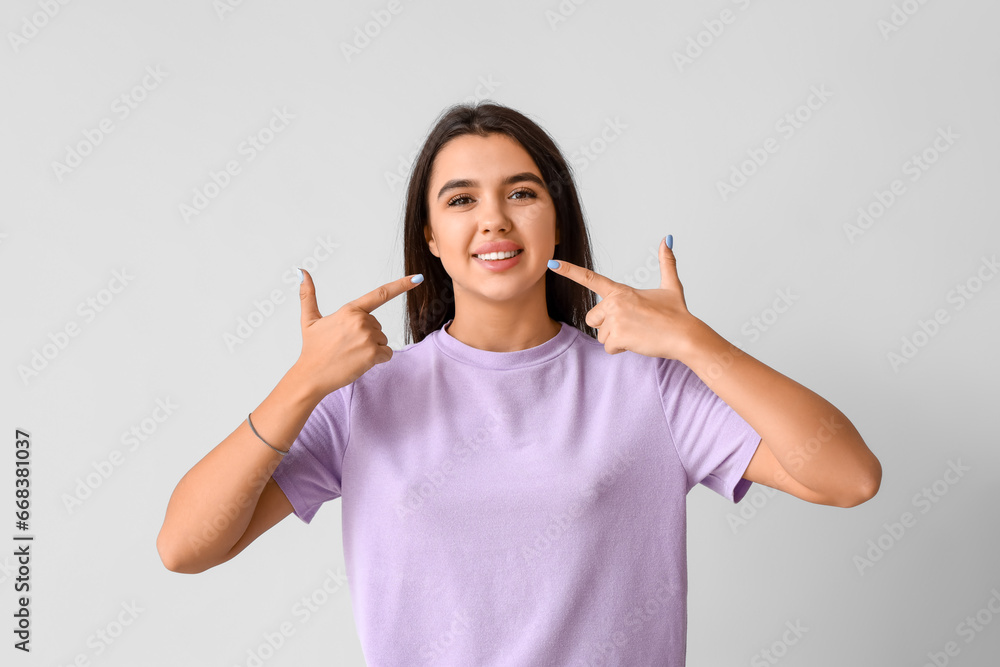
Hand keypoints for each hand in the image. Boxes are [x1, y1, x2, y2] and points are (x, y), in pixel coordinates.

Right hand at [295, 268, 423, 397]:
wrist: (311, 375)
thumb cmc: (312, 349)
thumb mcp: (309, 319)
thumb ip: (308, 295)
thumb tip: (301, 271)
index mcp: (350, 310)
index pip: (380, 294)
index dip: (402, 285)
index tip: (417, 278)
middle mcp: (361, 320)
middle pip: (378, 327)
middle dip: (367, 336)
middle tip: (347, 346)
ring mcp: (368, 337)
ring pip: (383, 340)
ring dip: (371, 349)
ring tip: (351, 354)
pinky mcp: (372, 353)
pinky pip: (387, 354)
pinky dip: (377, 359)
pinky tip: (359, 362)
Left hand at [548, 237, 698, 358]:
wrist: (685, 335)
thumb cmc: (677, 313)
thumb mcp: (671, 286)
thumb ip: (666, 263)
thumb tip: (668, 239)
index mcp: (621, 291)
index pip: (590, 279)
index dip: (569, 271)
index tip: (552, 264)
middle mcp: (614, 303)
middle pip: (592, 318)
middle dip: (607, 326)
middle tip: (631, 324)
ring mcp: (615, 319)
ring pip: (600, 335)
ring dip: (616, 339)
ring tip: (637, 333)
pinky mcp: (618, 336)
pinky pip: (609, 347)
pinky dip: (621, 349)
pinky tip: (637, 342)